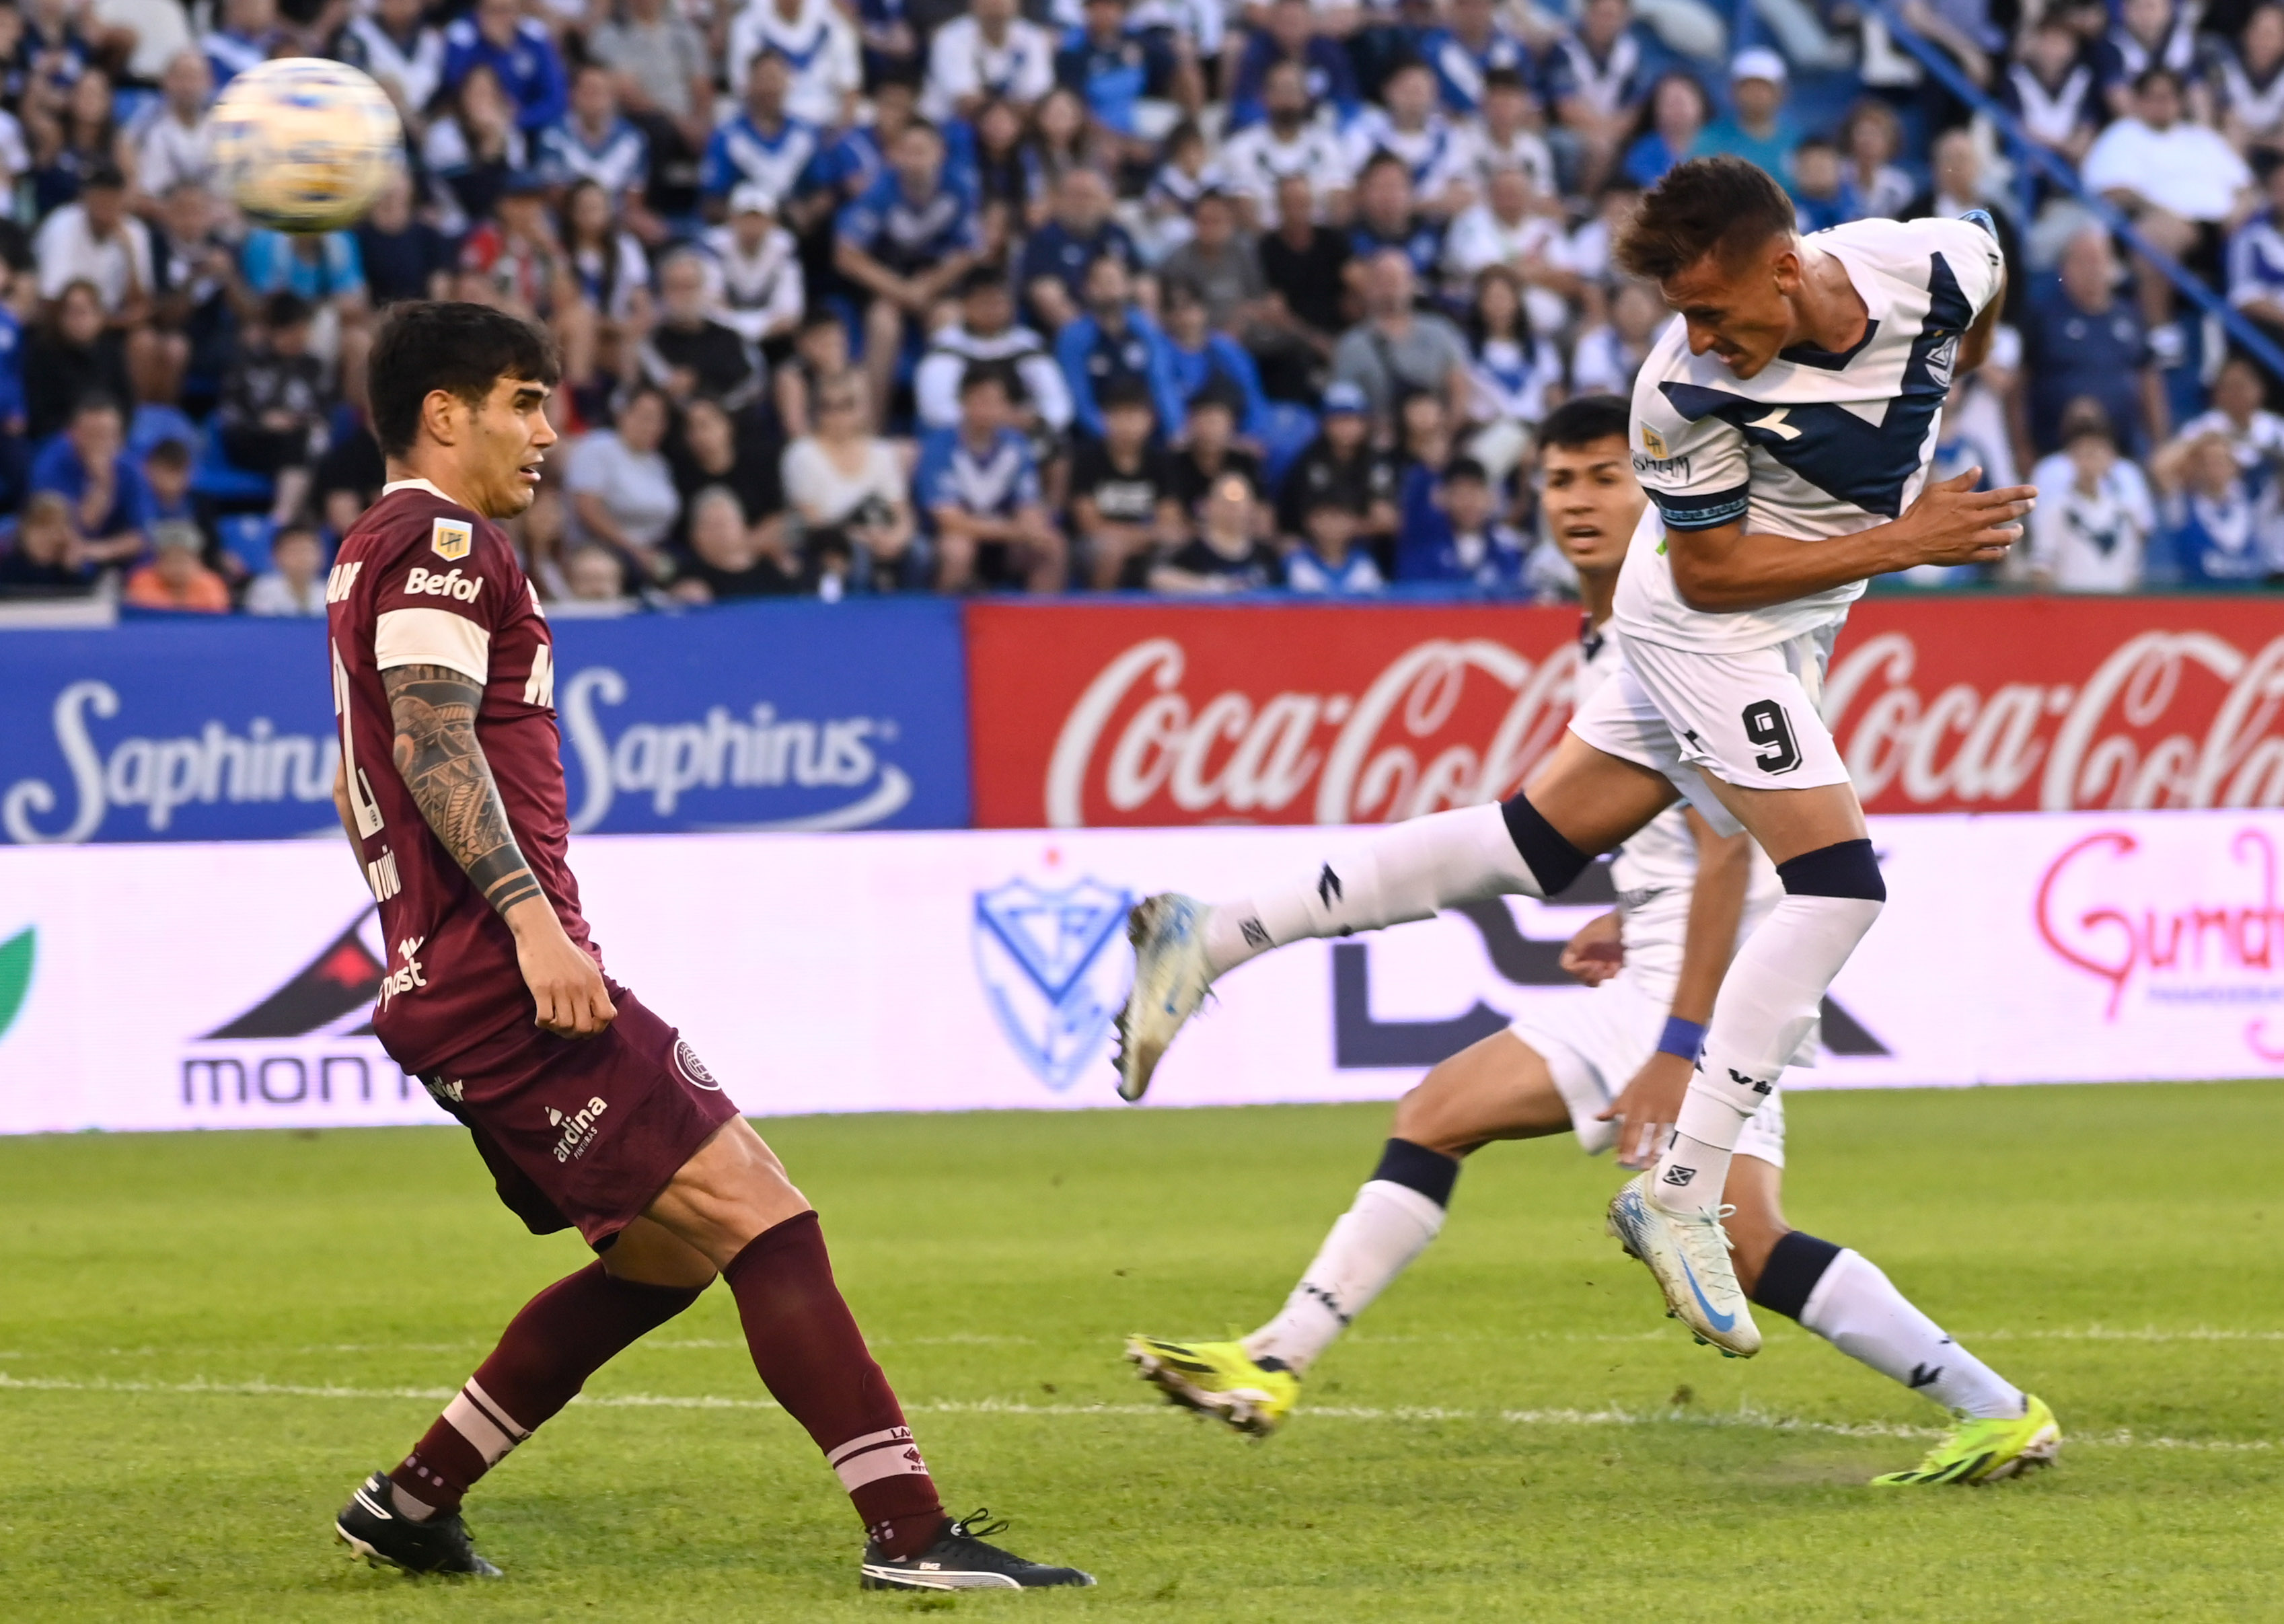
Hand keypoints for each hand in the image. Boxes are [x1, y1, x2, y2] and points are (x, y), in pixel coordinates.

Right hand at [507, 899, 616, 1037]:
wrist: (542, 934)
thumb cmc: (565, 952)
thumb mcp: (589, 967)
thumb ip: (598, 989)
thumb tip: (608, 1013)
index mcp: (594, 983)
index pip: (607, 1016)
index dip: (598, 1027)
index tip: (586, 1025)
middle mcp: (580, 988)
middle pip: (585, 1027)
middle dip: (575, 1034)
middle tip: (566, 1028)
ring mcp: (561, 989)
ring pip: (565, 1026)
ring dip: (557, 1029)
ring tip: (553, 1022)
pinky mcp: (541, 988)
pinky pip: (545, 1018)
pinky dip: (543, 1023)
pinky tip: (541, 1017)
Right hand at [1557, 910, 1624, 985]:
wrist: (1631, 924)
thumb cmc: (1609, 926)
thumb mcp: (1590, 934)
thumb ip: (1577, 946)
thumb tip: (1570, 961)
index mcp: (1577, 948)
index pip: (1567, 965)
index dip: (1576, 969)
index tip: (1591, 963)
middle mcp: (1585, 957)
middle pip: (1579, 975)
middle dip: (1590, 974)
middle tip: (1601, 965)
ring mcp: (1597, 963)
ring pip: (1591, 980)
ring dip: (1600, 977)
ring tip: (1612, 967)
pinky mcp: (1611, 968)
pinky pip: (1605, 980)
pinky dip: (1610, 976)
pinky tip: (1618, 966)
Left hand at [1597, 1049, 1691, 1169]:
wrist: (1671, 1059)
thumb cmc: (1647, 1075)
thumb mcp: (1627, 1088)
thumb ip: (1615, 1106)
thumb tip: (1597, 1117)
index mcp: (1632, 1102)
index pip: (1624, 1126)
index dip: (1621, 1143)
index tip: (1618, 1159)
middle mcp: (1645, 1106)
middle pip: (1637, 1130)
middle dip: (1632, 1147)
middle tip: (1628, 1164)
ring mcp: (1663, 1108)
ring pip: (1657, 1133)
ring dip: (1653, 1150)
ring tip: (1649, 1165)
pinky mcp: (1679, 1108)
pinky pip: (1676, 1128)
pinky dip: (1673, 1140)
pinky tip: (1671, 1153)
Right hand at [1898, 469, 2034, 566]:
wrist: (1907, 542)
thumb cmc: (1919, 513)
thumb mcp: (1936, 491)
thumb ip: (1960, 482)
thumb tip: (1978, 470)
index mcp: (1968, 504)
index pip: (2002, 496)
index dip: (2021, 493)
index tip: (2035, 492)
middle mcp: (1975, 521)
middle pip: (2008, 514)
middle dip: (2023, 509)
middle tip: (2031, 506)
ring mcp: (1973, 540)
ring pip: (2005, 537)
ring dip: (2016, 532)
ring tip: (2018, 530)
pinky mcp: (1968, 556)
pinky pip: (1993, 555)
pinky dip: (2002, 551)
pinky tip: (2004, 548)